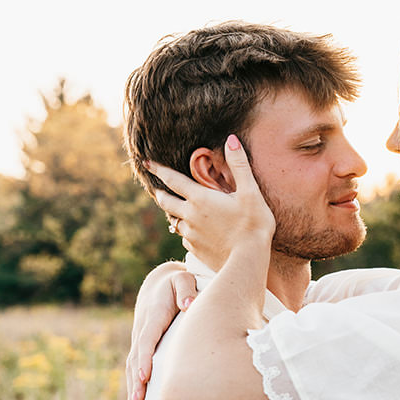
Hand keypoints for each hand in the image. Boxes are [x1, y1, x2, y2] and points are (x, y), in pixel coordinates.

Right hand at [125, 264, 198, 399]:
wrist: (159, 284)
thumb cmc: (176, 284)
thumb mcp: (183, 279)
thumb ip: (186, 289)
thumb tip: (189, 305)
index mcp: (153, 316)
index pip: (148, 340)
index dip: (145, 359)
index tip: (145, 377)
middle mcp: (142, 330)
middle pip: (136, 359)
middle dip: (136, 382)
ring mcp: (140, 339)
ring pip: (133, 366)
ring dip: (132, 388)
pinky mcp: (142, 347)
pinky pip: (135, 368)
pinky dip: (134, 385)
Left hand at [147, 136, 275, 272]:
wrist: (248, 261)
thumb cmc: (253, 224)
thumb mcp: (250, 192)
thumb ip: (239, 165)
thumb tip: (231, 139)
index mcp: (200, 198)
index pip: (173, 180)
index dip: (159, 169)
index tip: (147, 163)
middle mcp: (190, 215)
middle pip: (166, 202)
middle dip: (160, 194)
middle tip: (157, 190)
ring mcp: (191, 234)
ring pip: (175, 222)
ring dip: (174, 215)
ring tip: (177, 213)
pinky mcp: (196, 250)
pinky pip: (185, 238)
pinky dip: (187, 233)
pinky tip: (195, 234)